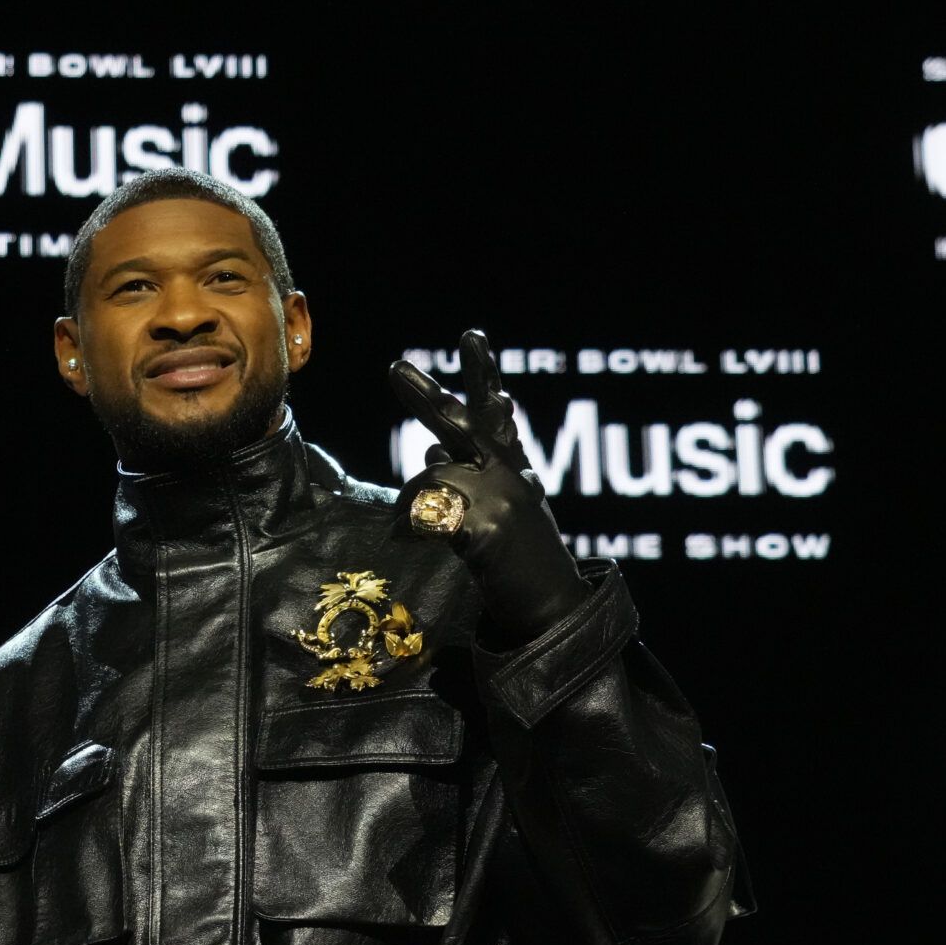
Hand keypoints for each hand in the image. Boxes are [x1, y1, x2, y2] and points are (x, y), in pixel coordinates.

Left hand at [390, 329, 588, 645]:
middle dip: (426, 397)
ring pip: (432, 475)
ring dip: (412, 501)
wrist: (550, 609)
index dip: (484, 373)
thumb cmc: (519, 561)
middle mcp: (511, 474)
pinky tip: (407, 538)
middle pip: (463, 423)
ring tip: (409, 529)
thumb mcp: (499, 510)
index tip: (472, 335)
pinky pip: (428, 515)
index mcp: (514, 468)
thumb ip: (469, 474)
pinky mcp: (487, 528)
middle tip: (395, 368)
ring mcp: (500, 499)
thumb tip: (428, 447)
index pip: (497, 412)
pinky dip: (409, 527)